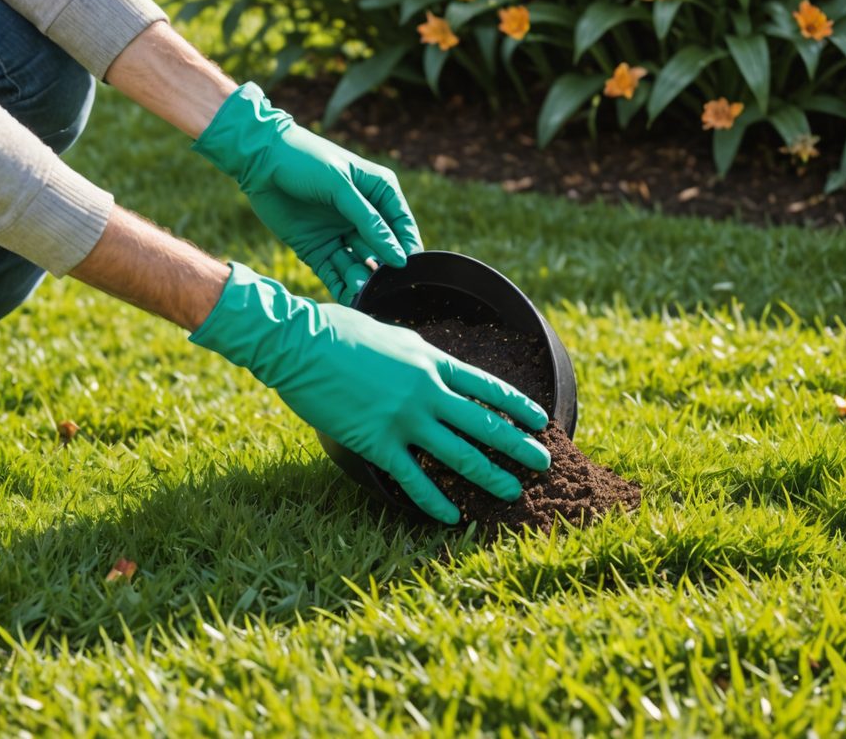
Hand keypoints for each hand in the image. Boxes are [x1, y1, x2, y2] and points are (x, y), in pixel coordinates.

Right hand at [189, 263, 550, 523]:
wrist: (301, 343)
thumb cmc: (340, 331)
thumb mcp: (392, 335)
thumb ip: (418, 355)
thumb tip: (431, 365)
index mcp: (431, 360)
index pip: (487, 387)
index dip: (516, 405)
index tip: (539, 420)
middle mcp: (427, 390)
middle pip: (485, 424)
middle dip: (518, 446)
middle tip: (544, 463)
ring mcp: (405, 418)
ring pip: (459, 455)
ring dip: (490, 475)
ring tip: (512, 492)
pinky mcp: (378, 441)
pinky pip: (414, 478)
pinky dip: (435, 500)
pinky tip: (451, 515)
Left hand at [192, 83, 421, 303]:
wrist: (260, 160)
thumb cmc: (306, 161)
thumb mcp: (340, 186)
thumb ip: (369, 221)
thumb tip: (399, 257)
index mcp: (380, 193)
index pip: (402, 227)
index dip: (407, 250)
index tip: (409, 273)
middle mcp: (364, 217)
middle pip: (382, 251)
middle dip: (384, 270)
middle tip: (384, 288)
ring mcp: (341, 234)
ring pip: (359, 265)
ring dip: (362, 279)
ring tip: (362, 289)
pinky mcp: (318, 249)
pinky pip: (335, 273)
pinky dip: (342, 286)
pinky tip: (349, 298)